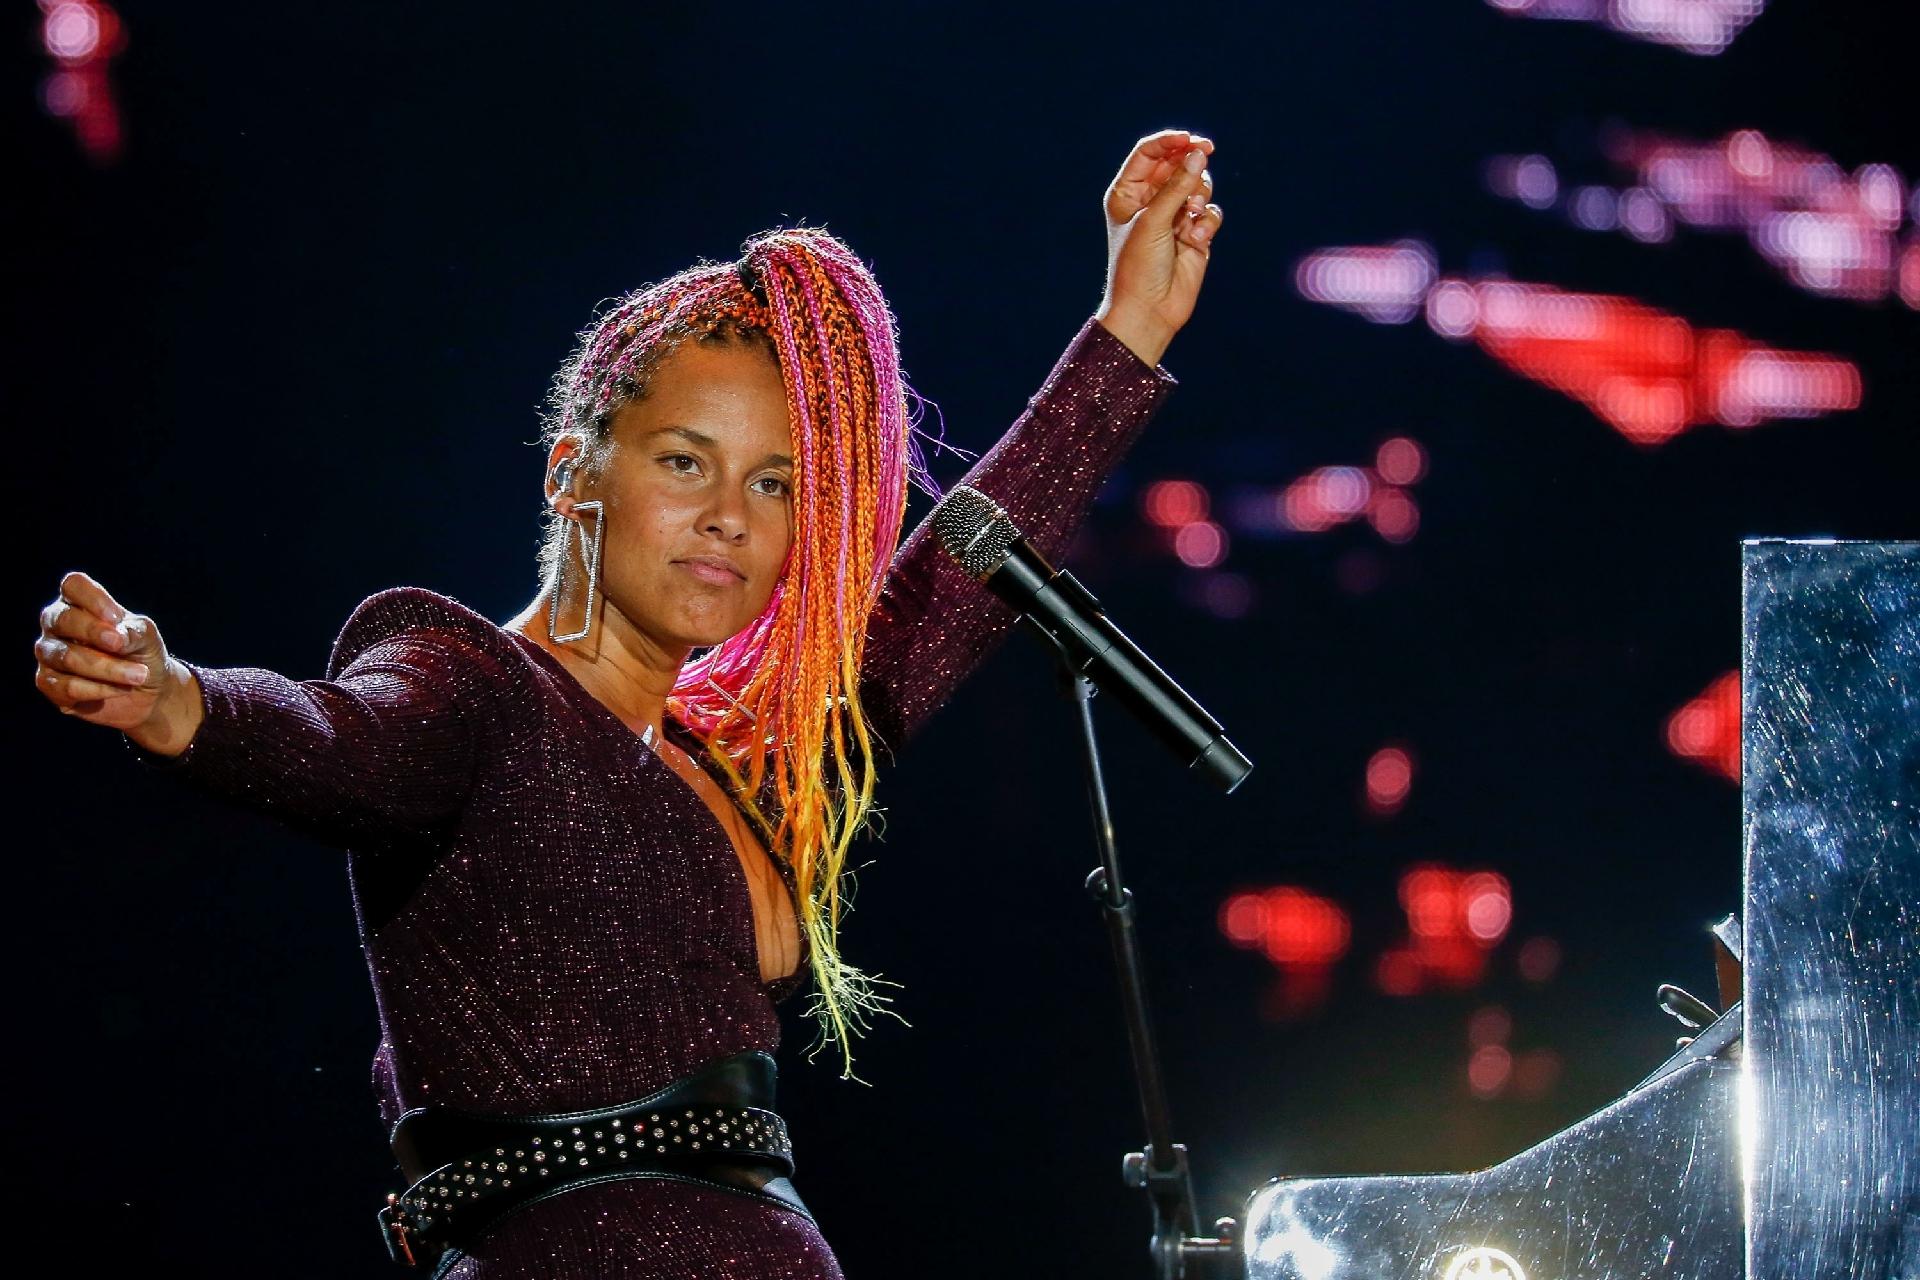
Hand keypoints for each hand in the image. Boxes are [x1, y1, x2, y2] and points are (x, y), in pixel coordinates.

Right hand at [36, 570, 200, 753]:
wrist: (147, 691)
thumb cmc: (142, 653)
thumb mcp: (147, 636)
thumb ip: (133, 631)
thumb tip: (115, 638)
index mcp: (78, 602)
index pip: (73, 585)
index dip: (93, 599)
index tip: (116, 617)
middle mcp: (56, 624)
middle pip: (63, 619)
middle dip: (96, 634)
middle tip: (122, 646)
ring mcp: (48, 653)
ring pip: (67, 657)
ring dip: (108, 668)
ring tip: (138, 676)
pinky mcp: (48, 683)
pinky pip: (66, 686)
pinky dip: (98, 690)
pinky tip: (118, 690)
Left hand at [1096, 128, 1222, 366]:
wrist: (1149, 311)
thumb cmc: (1139, 266)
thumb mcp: (1153, 220)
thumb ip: (1177, 186)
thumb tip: (1199, 153)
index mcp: (1128, 193)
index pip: (1149, 154)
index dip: (1170, 142)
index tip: (1190, 139)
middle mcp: (1150, 201)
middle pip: (1177, 164)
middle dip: (1191, 162)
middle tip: (1206, 152)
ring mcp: (1173, 217)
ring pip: (1198, 185)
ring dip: (1198, 194)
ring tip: (1190, 216)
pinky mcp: (1194, 234)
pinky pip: (1208, 212)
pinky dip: (1206, 222)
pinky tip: (1196, 240)